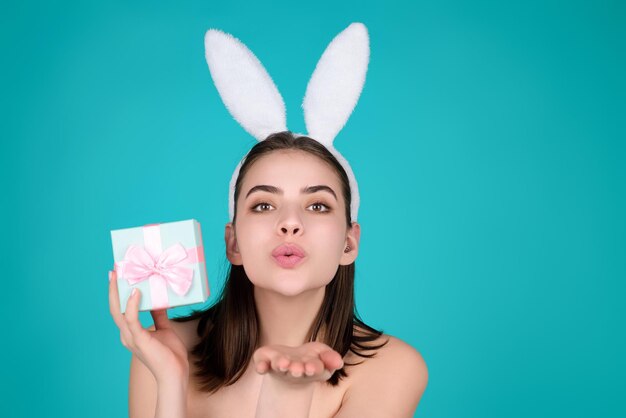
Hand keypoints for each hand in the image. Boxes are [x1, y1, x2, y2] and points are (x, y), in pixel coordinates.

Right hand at [108, 269, 188, 383]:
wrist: (175, 373)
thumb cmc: (170, 354)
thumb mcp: (164, 329)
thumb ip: (159, 315)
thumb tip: (159, 301)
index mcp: (131, 332)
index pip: (120, 309)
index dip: (118, 293)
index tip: (119, 276)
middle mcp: (126, 334)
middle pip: (114, 307)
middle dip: (113, 288)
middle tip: (114, 270)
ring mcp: (131, 337)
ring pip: (118, 311)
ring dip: (117, 292)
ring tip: (118, 275)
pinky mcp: (139, 339)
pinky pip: (132, 319)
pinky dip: (132, 304)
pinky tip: (136, 292)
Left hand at [252, 342, 343, 385]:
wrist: (290, 364)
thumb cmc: (309, 358)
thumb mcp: (323, 354)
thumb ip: (331, 357)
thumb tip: (339, 362)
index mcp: (310, 370)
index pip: (314, 369)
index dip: (313, 368)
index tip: (312, 367)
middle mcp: (293, 371)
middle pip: (295, 371)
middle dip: (296, 369)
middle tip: (297, 368)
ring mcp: (278, 367)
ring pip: (279, 367)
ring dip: (281, 365)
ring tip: (282, 363)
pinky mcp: (265, 362)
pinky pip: (261, 364)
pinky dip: (260, 366)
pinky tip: (260, 367)